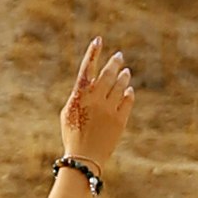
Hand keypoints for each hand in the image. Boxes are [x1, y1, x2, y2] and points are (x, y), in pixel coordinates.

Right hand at [55, 33, 137, 170]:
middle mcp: (95, 99)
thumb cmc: (73, 134)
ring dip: (123, 77)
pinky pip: (127, 101)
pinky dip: (128, 93)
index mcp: (79, 95)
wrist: (84, 158)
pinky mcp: (120, 119)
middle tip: (119, 57)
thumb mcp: (69, 112)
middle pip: (108, 73)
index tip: (98, 40)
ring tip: (125, 72)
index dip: (93, 52)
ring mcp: (109, 109)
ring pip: (120, 86)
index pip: (87, 68)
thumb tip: (92, 83)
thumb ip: (80, 95)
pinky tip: (128, 90)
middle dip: (114, 63)